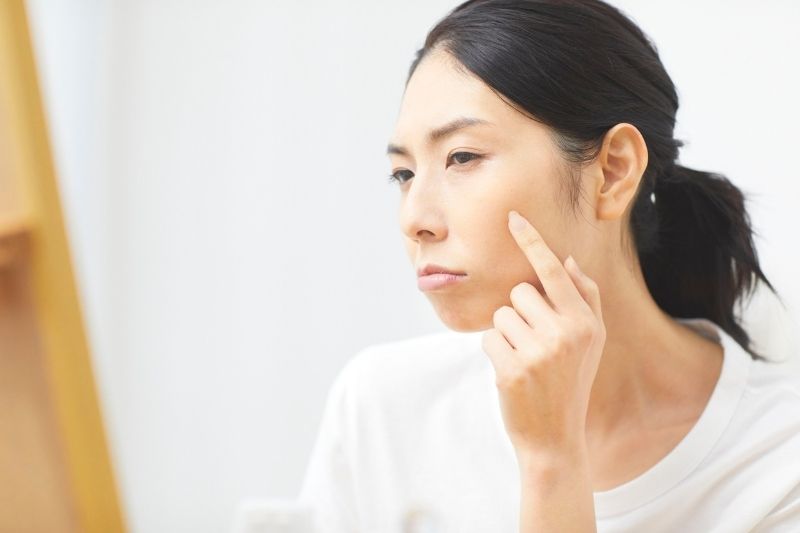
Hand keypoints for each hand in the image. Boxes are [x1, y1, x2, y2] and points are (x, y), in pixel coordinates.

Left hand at [481, 210, 605, 459]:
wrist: (557, 439)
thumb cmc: (571, 382)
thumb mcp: (591, 342)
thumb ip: (583, 299)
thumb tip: (566, 260)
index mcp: (586, 322)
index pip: (553, 271)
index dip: (531, 241)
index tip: (512, 217)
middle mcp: (565, 333)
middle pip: (520, 292)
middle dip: (520, 313)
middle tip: (535, 345)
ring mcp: (538, 352)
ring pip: (501, 314)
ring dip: (506, 334)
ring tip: (525, 361)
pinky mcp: (512, 369)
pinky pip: (488, 337)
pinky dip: (495, 351)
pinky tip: (513, 374)